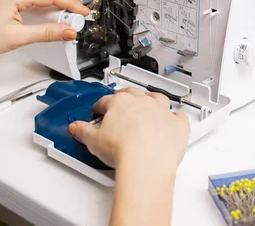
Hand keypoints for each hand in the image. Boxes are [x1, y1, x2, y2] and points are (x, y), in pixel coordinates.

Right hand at [68, 88, 189, 168]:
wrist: (146, 160)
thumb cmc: (122, 149)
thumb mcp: (93, 140)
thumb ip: (83, 131)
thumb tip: (75, 127)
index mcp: (119, 103)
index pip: (106, 101)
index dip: (101, 106)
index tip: (99, 111)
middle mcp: (142, 102)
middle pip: (132, 94)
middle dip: (126, 97)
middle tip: (122, 104)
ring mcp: (161, 112)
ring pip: (157, 98)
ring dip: (152, 100)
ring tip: (149, 105)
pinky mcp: (177, 125)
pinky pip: (179, 116)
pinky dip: (176, 118)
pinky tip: (172, 121)